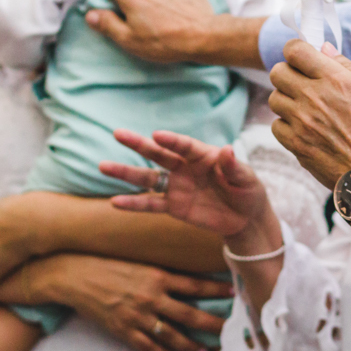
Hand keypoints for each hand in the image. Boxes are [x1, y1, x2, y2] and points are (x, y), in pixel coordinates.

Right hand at [33, 253, 230, 350]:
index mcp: (157, 276)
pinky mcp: (122, 330)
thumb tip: (185, 280)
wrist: (75, 275)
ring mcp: (137, 316)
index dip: (216, 289)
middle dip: (212, 324)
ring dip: (190, 347)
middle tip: (229, 331)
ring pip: (171, 336)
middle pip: (189, 314)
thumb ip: (162, 273)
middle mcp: (151, 297)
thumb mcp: (140, 262)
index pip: (195, 284)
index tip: (234, 292)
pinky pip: (147, 346)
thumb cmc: (108, 263)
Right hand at [101, 130, 269, 240]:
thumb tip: (228, 149)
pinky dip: (134, 204)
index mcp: (203, 155)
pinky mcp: (173, 206)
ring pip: (148, 178)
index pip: (184, 145)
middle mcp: (185, 167)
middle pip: (158, 154)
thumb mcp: (246, 178)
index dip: (171, 140)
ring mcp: (177, 186)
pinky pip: (150, 204)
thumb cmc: (247, 190)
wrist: (245, 217)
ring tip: (103, 166)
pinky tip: (115, 202)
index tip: (156, 135)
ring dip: (126, 173)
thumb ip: (234, 166)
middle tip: (118, 133)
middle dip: (139, 144)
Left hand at [268, 40, 350, 187]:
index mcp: (334, 79)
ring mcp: (301, 122)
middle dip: (288, 73)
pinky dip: (286, 125)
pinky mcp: (295, 144)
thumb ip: (344, 66)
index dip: (295, 50)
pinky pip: (276, 125)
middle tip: (301, 82)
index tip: (301, 57)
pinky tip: (304, 128)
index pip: (295, 50)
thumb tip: (323, 48)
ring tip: (305, 109)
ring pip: (274, 98)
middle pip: (277, 72)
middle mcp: (313, 97)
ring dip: (286, 100)